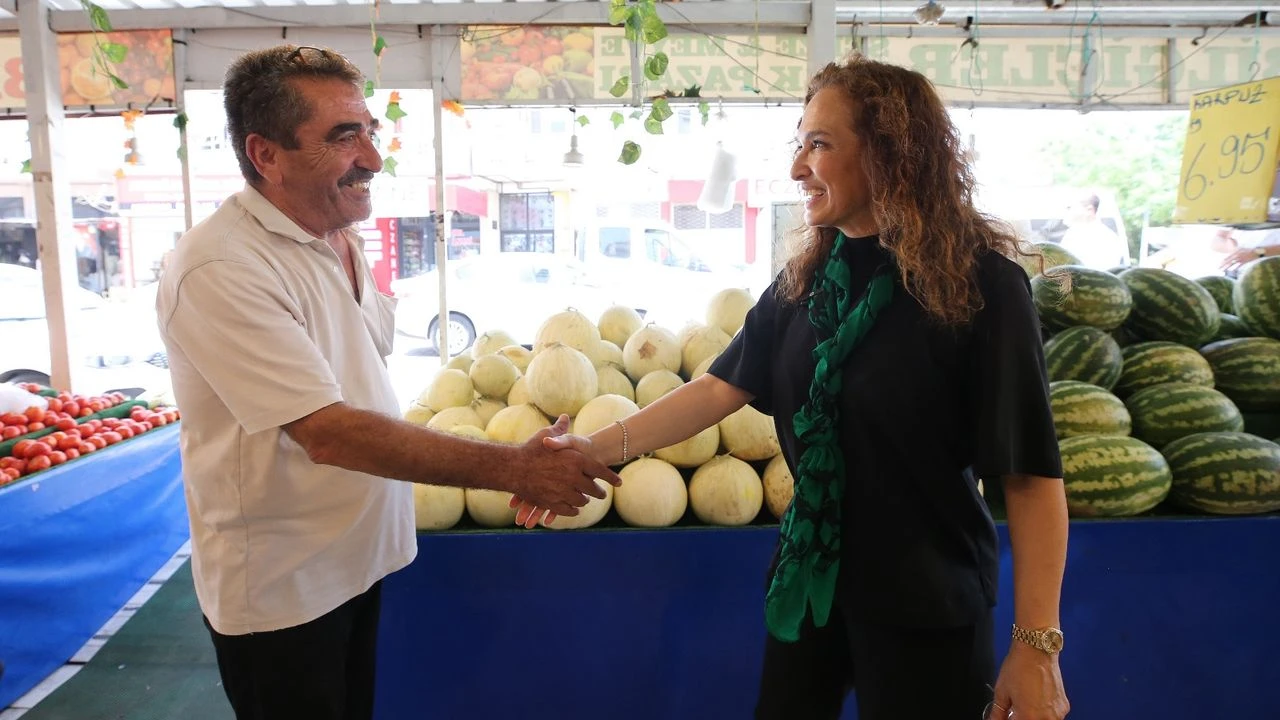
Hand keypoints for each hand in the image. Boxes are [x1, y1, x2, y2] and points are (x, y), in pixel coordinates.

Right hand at [505, 416, 621, 523]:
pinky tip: (573, 508)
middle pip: (593, 489)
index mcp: (576, 460)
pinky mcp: (553, 504)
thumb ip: (560, 430)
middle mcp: (573, 477)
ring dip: (584, 500)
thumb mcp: (546, 436)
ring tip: (585, 499)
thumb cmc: (530, 450)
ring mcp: (564, 492)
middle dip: (599, 492)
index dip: (612, 477)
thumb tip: (565, 417)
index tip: (619, 482)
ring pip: (581, 501)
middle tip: (601, 493)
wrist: (512, 468)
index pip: (601, 471)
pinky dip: (572, 510)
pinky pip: (569, 510)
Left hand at [988, 643, 1068, 719]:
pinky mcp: (1064, 706)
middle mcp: (1047, 718)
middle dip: (1022, 718)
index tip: (1006, 716)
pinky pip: (1053, 716)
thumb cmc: (1019, 667)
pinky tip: (1036, 701)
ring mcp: (1058, 713)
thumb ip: (998, 712)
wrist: (1037, 650)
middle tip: (1014, 711)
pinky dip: (1044, 713)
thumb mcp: (1001, 691)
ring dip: (1033, 717)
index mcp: (1029, 716)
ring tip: (1025, 704)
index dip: (1009, 719)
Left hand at [1222, 247, 1264, 273]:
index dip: (1223, 261)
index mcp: (1236, 252)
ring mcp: (1241, 257)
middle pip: (1229, 260)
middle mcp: (1238, 254)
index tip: (1219, 264)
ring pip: (1232, 263)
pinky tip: (1231, 271)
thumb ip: (1236, 253)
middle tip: (1218, 268)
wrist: (1258, 251)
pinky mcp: (1245, 260)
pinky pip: (1239, 265)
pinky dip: (1235, 268)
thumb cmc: (1249, 251)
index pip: (1228, 257)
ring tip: (1223, 270)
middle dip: (1223, 265)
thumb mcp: (1242, 250)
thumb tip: (1231, 257)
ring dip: (1227, 267)